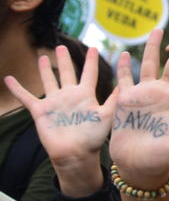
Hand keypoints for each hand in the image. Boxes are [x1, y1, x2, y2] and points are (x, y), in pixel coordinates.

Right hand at [5, 46, 117, 194]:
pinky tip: (8, 79)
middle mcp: (70, 96)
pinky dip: (17, 89)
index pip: (89, 73)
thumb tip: (125, 83)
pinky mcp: (41, 111)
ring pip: (48, 81)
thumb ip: (114, 99)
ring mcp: (55, 102)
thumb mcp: (107, 115)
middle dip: (64, 60)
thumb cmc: (94, 137)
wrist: (76, 154)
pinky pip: (26, 97)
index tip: (94, 48)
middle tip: (62, 46)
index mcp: (86, 95)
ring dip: (45, 69)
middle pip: (66, 72)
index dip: (91, 61)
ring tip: (42, 56)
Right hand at [110, 23, 168, 187]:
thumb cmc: (164, 160)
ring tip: (159, 27)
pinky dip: (123, 66)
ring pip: (152, 64)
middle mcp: (167, 93)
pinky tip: (123, 53)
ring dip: (154, 46)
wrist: (139, 167)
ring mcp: (147, 95)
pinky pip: (125, 78)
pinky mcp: (128, 100)